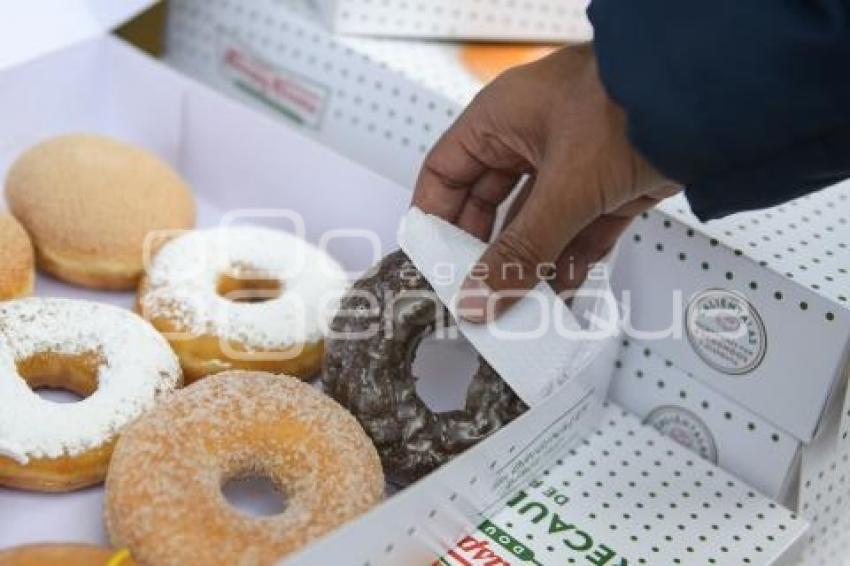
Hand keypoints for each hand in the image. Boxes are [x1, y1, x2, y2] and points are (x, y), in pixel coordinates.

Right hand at [412, 44, 679, 322]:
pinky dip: (570, 262)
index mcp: (500, 120)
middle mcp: (528, 140)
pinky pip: (577, 232)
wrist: (715, 101)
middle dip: (483, 253)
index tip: (429, 263)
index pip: (446, 173)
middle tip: (473, 296)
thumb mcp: (564, 187)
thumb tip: (479, 298)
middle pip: (488, 206)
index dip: (433, 218)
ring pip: (535, 225)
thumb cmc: (631, 106)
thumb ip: (521, 250)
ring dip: (528, 266)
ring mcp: (570, 165)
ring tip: (515, 308)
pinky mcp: (608, 188)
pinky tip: (558, 296)